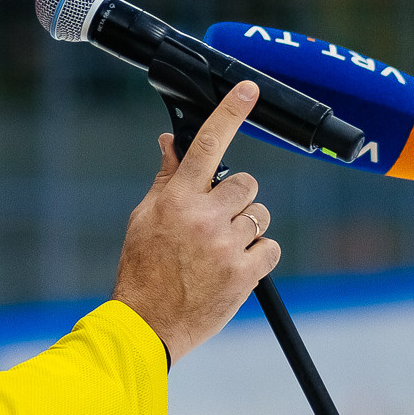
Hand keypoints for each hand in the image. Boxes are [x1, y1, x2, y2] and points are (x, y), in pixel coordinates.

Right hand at [111, 81, 281, 365]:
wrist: (148, 325)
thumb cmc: (143, 270)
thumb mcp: (144, 218)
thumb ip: (167, 179)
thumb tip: (171, 141)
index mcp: (177, 199)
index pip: (206, 144)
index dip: (230, 113)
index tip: (248, 89)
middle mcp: (204, 217)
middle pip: (246, 183)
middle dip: (236, 198)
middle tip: (217, 220)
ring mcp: (226, 245)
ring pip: (259, 215)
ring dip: (246, 228)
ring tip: (221, 249)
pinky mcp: (245, 274)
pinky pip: (270, 247)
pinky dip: (259, 255)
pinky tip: (235, 266)